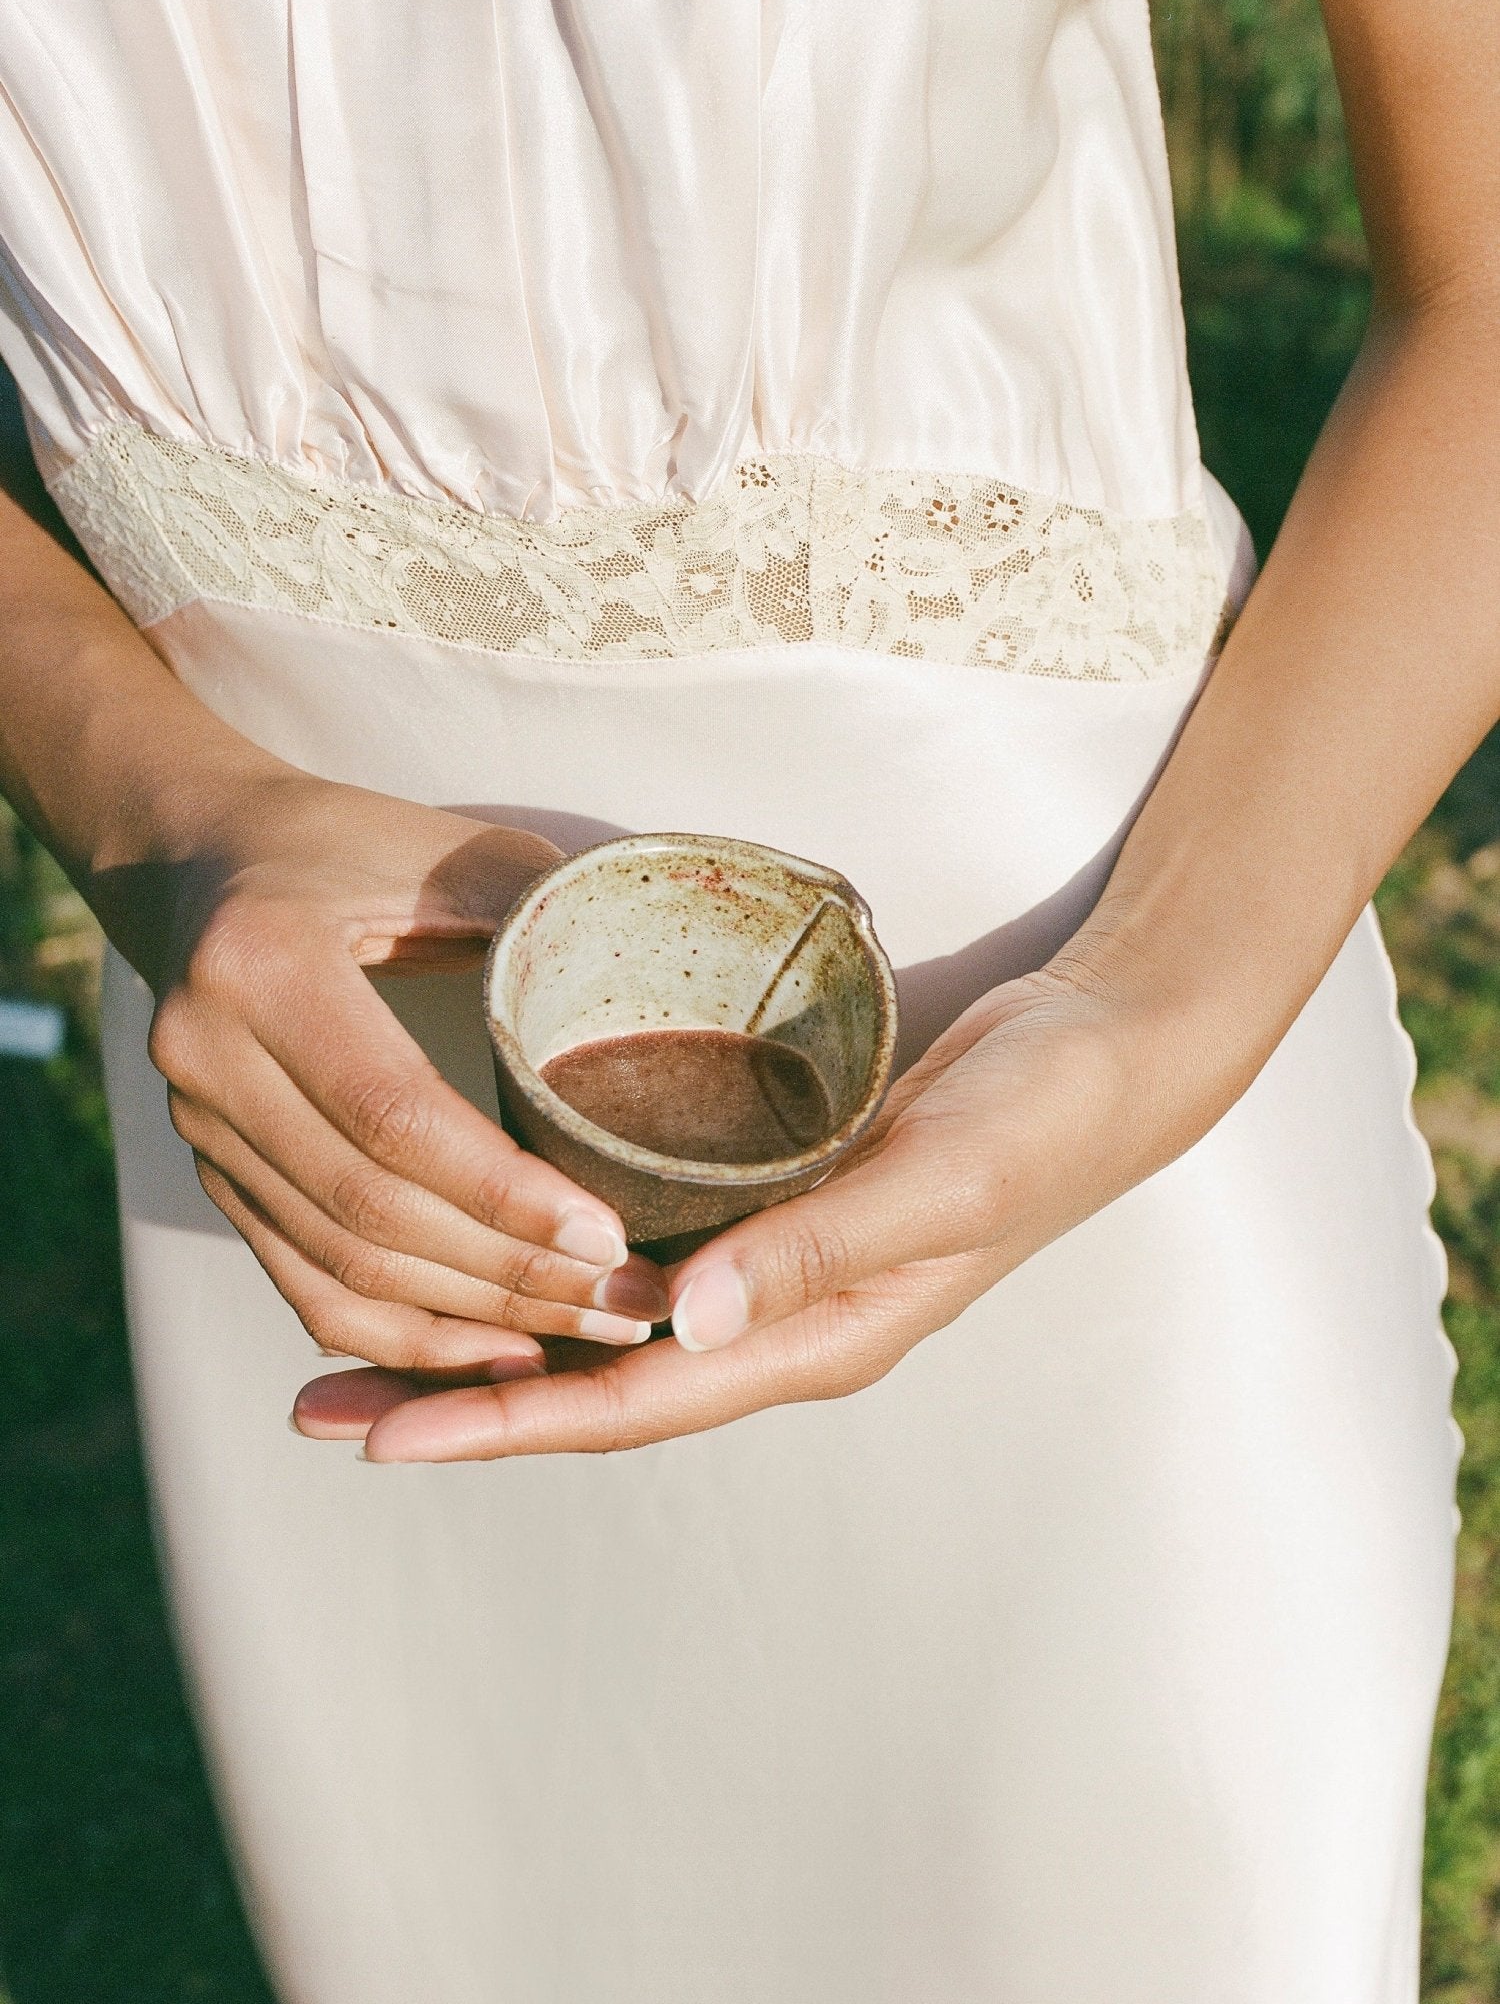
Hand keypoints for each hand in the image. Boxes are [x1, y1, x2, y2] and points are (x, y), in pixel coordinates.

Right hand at [130, 771, 670, 1381]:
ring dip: (468, 1321)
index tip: (609, 1238)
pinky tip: (490, 1352)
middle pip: (369, 1211)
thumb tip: (678, 977)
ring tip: (585, 1333)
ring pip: (339, 1266)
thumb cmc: (337, 844)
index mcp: (265, 965)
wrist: (193, 858)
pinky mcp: (210, 1171)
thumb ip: (540, 910)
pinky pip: (303, 1283)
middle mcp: (210, 1057)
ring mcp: (199, 1127)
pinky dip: (397, 1334)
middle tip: (628, 1306)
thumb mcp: (440, 848)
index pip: (395, 1116)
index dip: (503, 1193)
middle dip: (510, 1277)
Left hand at [297, 960, 1193, 1459]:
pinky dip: (548, 1272)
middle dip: (460, 1400)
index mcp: (812, 1339)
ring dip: (487, 1340)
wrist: (1105, 1052)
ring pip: (603, 1330)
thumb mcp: (946, 1177)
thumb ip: (828, 1245)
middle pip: (593, 1385)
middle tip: (324, 1406)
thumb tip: (691, 1320)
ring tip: (366, 1344)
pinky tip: (484, 1248)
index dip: (504, 1423)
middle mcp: (774, 1320)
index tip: (382, 1439)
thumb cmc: (1037, 1114)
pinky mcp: (765, 1202)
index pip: (631, 1403)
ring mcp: (768, 1266)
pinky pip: (637, 1263)